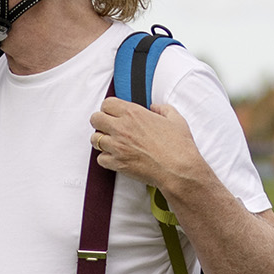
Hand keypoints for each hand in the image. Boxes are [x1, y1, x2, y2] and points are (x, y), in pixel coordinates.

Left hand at [90, 97, 212, 198]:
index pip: (107, 103)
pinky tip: (116, 158)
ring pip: (95, 139)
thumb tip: (154, 107)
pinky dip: (106, 158)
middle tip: (110, 128)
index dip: (109, 108)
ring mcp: (117, 146)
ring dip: (102, 140)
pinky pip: (100, 158)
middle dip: (101, 122)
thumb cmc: (179, 146)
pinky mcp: (117, 163)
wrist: (178, 170)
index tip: (114, 114)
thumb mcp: (175, 119)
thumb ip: (162, 109)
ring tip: (113, 144)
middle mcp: (121, 128)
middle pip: (95, 119)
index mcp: (133, 113)